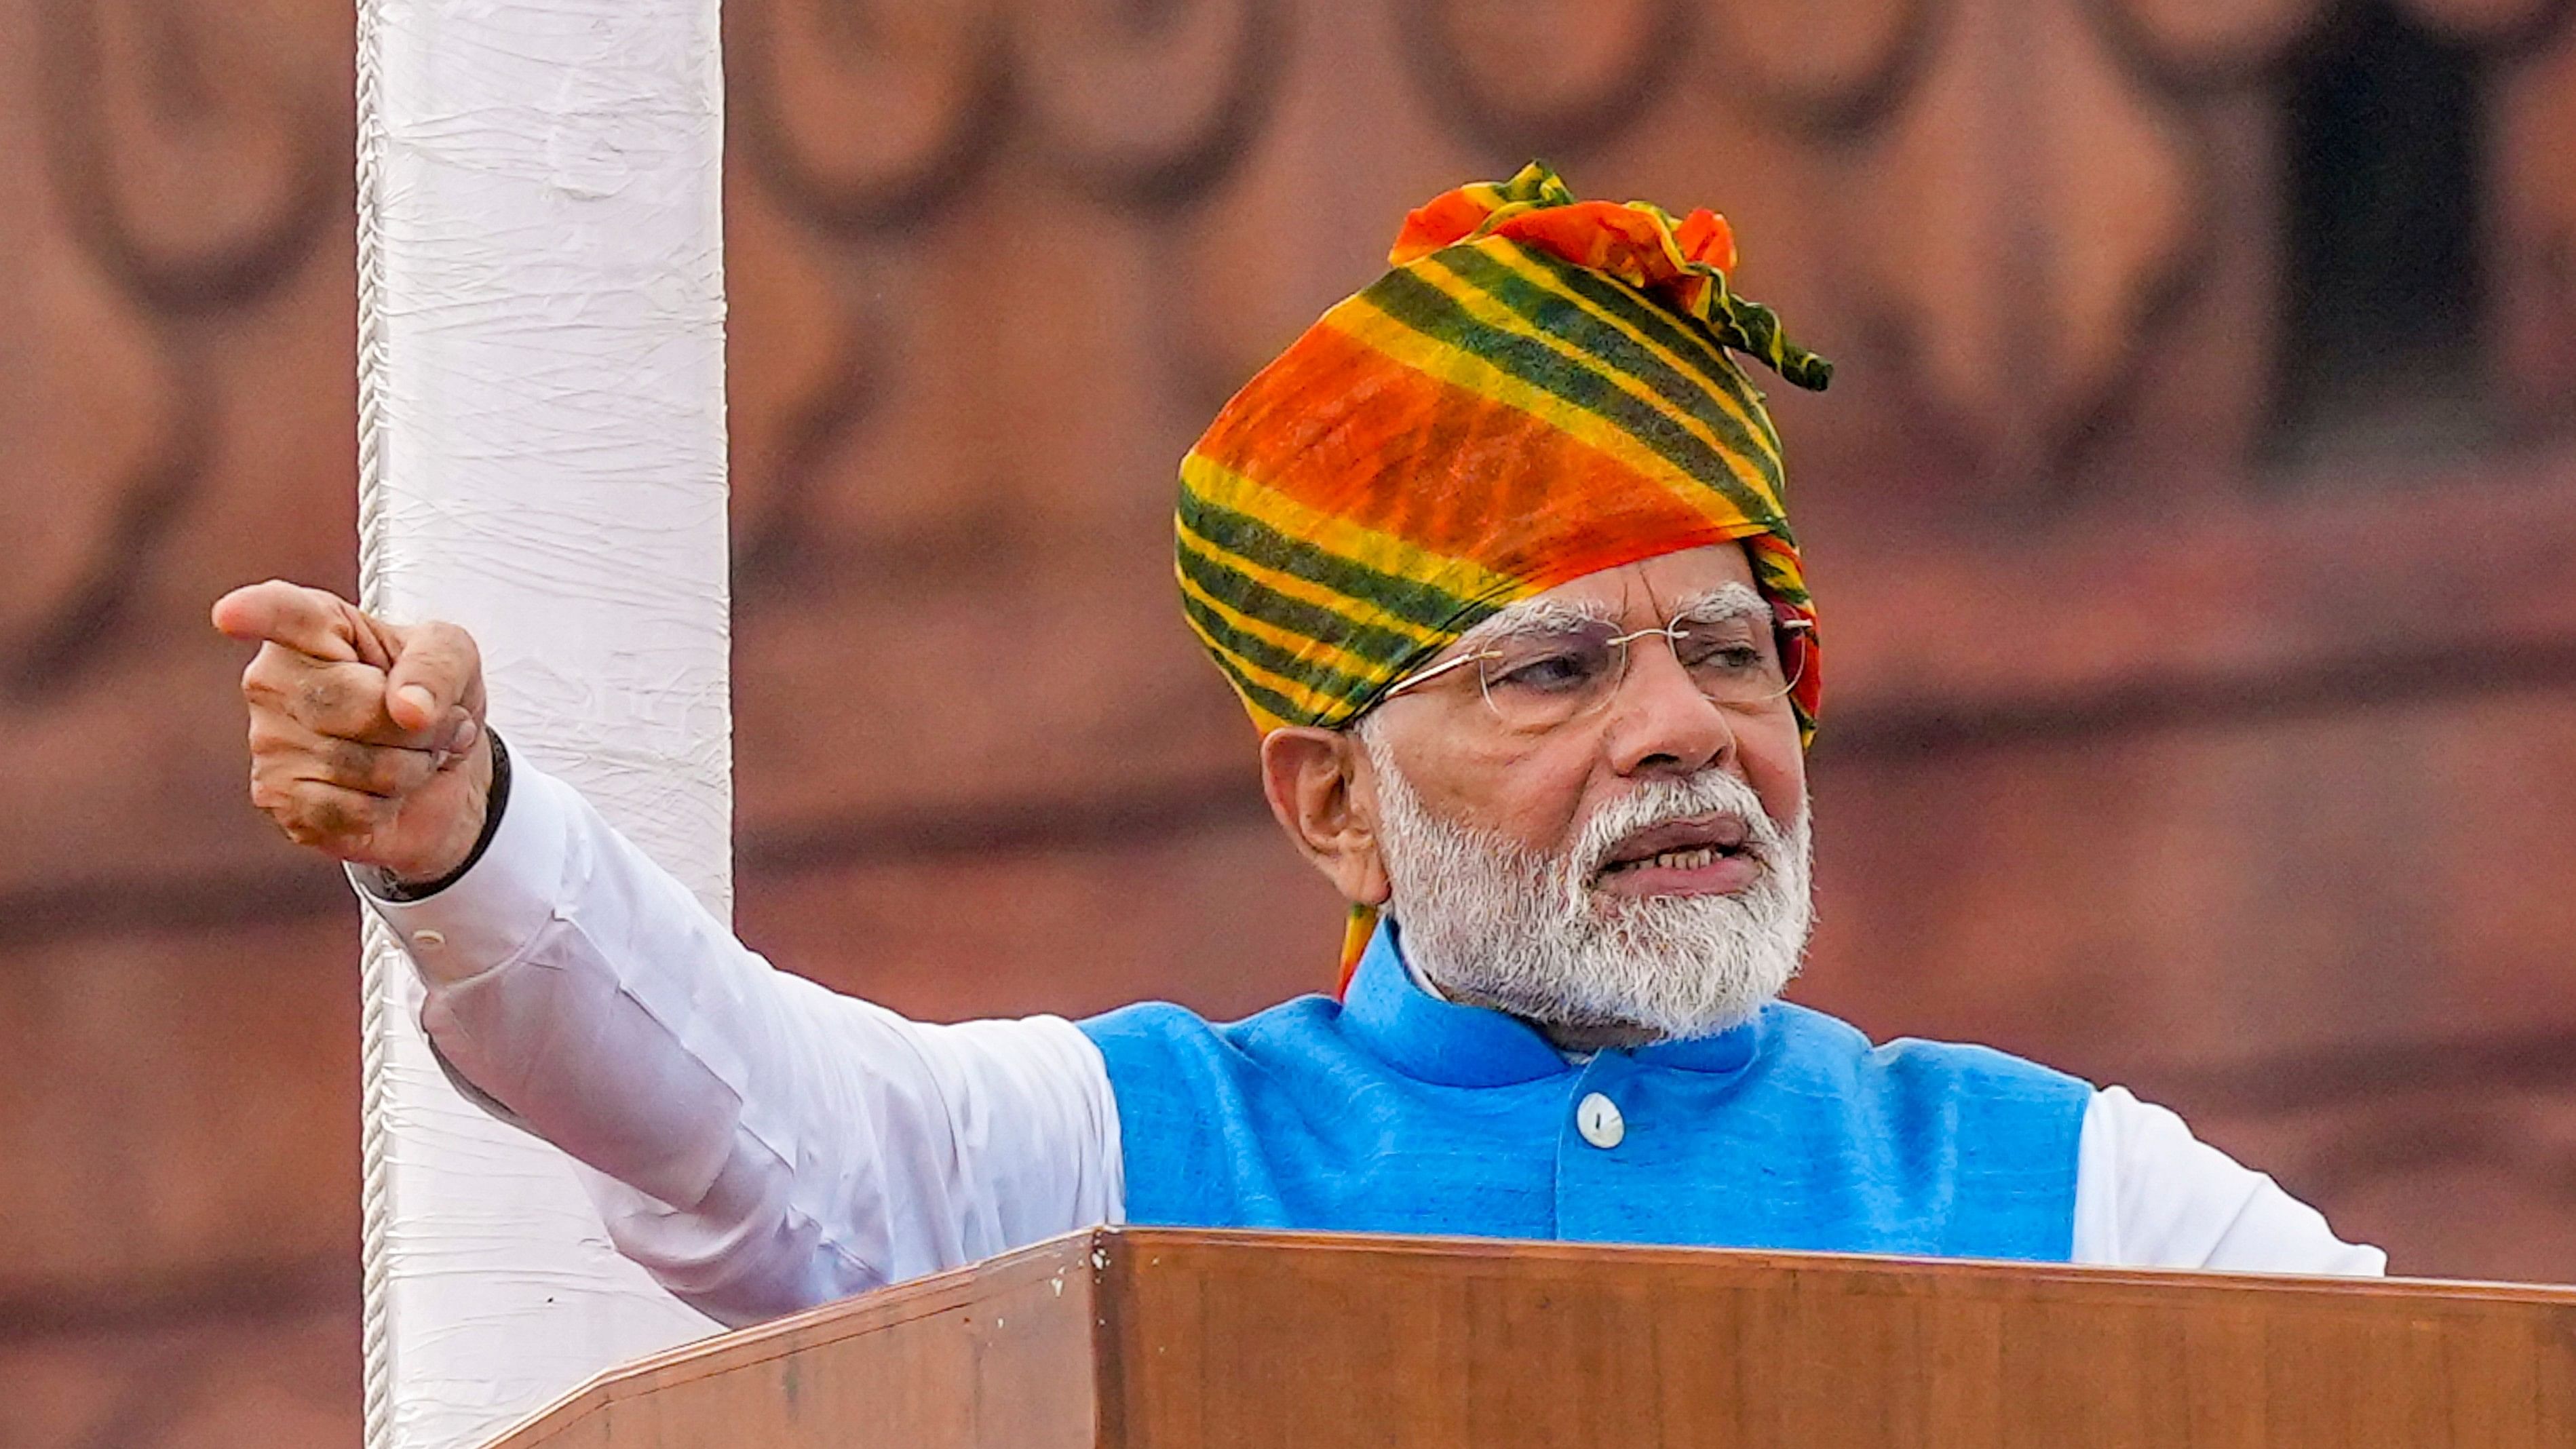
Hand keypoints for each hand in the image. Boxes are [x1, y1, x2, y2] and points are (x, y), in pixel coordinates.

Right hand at [212, 581, 493, 882]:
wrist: (440, 771)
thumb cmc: (433, 695)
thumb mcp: (457, 659)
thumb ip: (438, 667)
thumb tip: (409, 710)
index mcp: (315, 625)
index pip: (283, 614)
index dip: (258, 613)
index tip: (230, 615)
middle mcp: (273, 680)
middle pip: (359, 707)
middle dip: (420, 728)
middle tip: (426, 723)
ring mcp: (266, 742)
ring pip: (361, 766)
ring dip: (410, 769)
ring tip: (406, 755)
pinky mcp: (276, 799)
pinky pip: (348, 811)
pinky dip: (386, 807)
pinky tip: (379, 792)